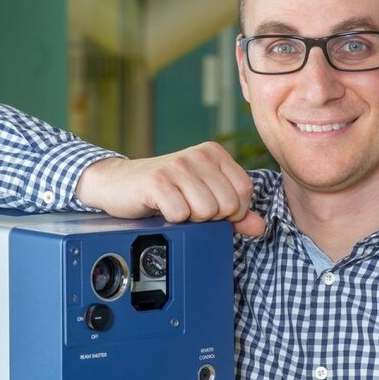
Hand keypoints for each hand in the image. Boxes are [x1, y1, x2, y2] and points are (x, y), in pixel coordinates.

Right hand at [76, 143, 265, 236]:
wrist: (118, 184)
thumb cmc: (164, 191)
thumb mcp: (203, 197)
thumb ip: (235, 212)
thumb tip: (260, 227)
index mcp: (214, 153)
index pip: (245, 191)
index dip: (231, 211)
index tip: (210, 208)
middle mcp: (198, 154)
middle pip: (227, 205)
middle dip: (210, 218)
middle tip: (188, 208)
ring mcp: (177, 165)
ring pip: (206, 211)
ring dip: (190, 219)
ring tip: (175, 207)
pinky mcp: (157, 181)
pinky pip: (181, 214)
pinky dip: (172, 220)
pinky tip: (161, 208)